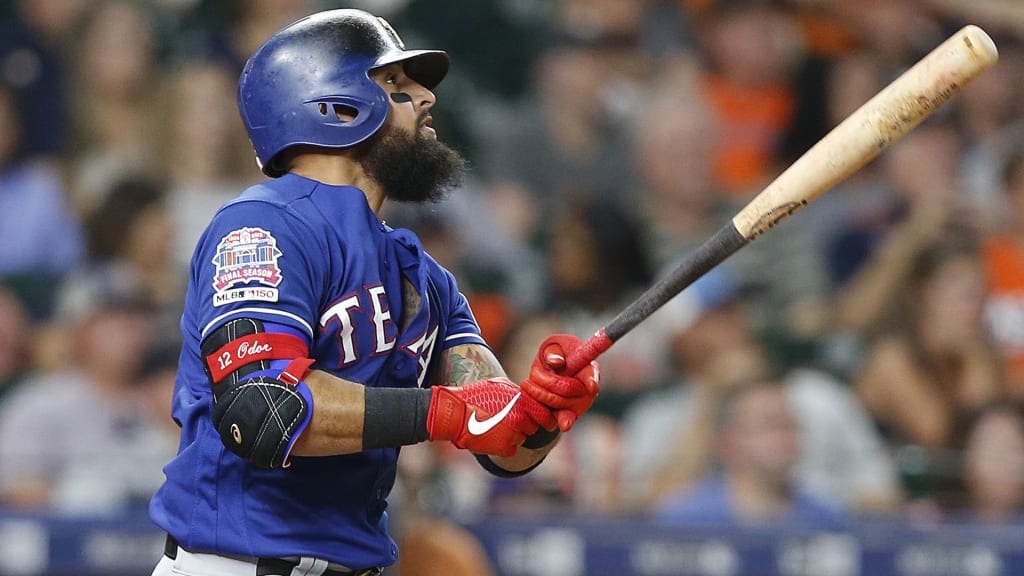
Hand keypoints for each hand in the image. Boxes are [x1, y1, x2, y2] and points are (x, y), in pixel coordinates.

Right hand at [425, 378, 555, 456]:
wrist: (455, 414)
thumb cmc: (473, 396)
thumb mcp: (497, 385)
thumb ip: (516, 392)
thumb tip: (525, 396)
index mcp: (521, 400)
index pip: (544, 413)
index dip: (544, 418)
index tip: (544, 422)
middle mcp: (521, 416)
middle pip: (532, 427)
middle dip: (523, 426)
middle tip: (507, 422)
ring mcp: (513, 433)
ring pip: (521, 439)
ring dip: (512, 436)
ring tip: (495, 428)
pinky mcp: (504, 447)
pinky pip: (512, 450)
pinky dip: (504, 447)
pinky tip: (492, 438)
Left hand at [519, 334, 599, 431]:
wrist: (548, 372)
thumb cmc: (555, 355)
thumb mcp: (554, 345)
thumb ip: (553, 351)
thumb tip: (556, 362)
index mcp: (588, 370)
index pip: (591, 375)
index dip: (591, 380)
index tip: (591, 386)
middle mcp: (586, 392)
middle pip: (567, 390)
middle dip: (546, 381)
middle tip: (533, 371)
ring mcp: (577, 407)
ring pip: (556, 404)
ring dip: (538, 394)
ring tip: (526, 383)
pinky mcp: (564, 418)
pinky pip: (551, 420)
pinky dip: (540, 413)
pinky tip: (535, 406)